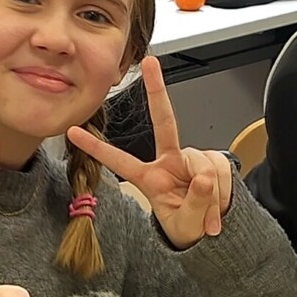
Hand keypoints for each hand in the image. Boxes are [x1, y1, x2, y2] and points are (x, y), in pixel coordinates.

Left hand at [67, 57, 236, 249]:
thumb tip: (203, 176)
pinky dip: (223, 189)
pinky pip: (220, 168)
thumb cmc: (190, 229)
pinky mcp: (212, 161)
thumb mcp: (187, 224)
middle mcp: (169, 162)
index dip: (97, 148)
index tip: (73, 131)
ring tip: (209, 216)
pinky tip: (219, 204)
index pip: (120, 161)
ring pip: (203, 163)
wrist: (215, 233)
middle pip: (165, 121)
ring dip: (211, 193)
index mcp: (150, 178)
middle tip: (150, 63)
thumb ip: (195, 202)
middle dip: (157, 90)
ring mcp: (191, 160)